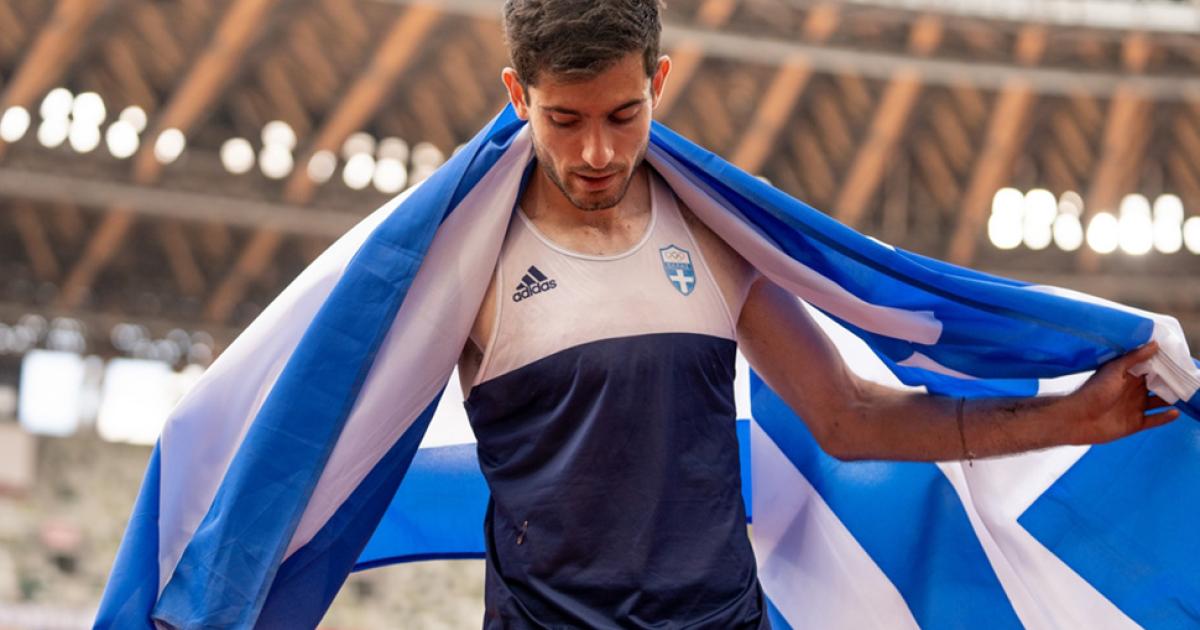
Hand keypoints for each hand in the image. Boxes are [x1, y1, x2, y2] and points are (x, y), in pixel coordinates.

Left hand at [1065, 342, 1181, 444]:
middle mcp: (1133, 391)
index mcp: (1127, 376)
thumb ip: (1134, 358)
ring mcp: (1134, 407)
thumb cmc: (1093, 391)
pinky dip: (1165, 417)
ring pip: (1159, 402)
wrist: (1077, 418)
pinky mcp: (1135, 423)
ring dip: (1171, 398)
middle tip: (1188, 377)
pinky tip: (1176, 412)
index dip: (1163, 364)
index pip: (1149, 369)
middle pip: (1157, 385)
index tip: (1178, 358)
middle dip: (1171, 381)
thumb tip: (1154, 344)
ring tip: (1187, 393)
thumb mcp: (1114, 370)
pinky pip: (1154, 420)